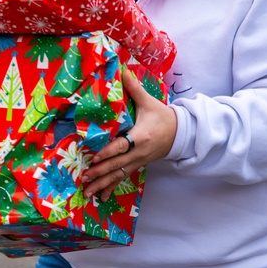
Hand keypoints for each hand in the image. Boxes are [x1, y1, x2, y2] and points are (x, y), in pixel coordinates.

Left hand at [82, 67, 176, 200]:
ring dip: (102, 184)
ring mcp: (138, 162)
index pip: (121, 146)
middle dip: (100, 172)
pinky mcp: (138, 166)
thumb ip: (134, 88)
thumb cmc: (163, 116)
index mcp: (141, 137)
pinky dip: (111, 188)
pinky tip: (101, 198)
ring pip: (118, 175)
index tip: (93, 158)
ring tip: (87, 192)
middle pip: (117, 165)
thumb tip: (122, 69)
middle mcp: (139, 153)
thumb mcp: (149, 102)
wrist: (182, 133)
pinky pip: (122, 178)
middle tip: (84, 178)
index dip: (107, 152)